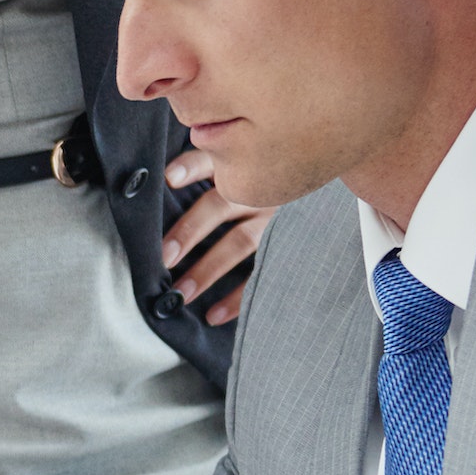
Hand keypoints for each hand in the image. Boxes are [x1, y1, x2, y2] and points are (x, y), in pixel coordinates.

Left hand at [163, 149, 275, 325]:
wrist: (313, 167)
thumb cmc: (262, 175)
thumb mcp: (242, 159)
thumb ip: (205, 165)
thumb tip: (162, 182)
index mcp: (238, 164)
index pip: (210, 162)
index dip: (190, 168)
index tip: (169, 178)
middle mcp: (256, 188)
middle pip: (220, 206)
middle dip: (191, 231)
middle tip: (164, 257)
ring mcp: (275, 216)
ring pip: (240, 242)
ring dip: (208, 270)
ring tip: (181, 293)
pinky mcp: (287, 243)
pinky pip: (262, 272)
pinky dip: (238, 296)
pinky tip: (214, 315)